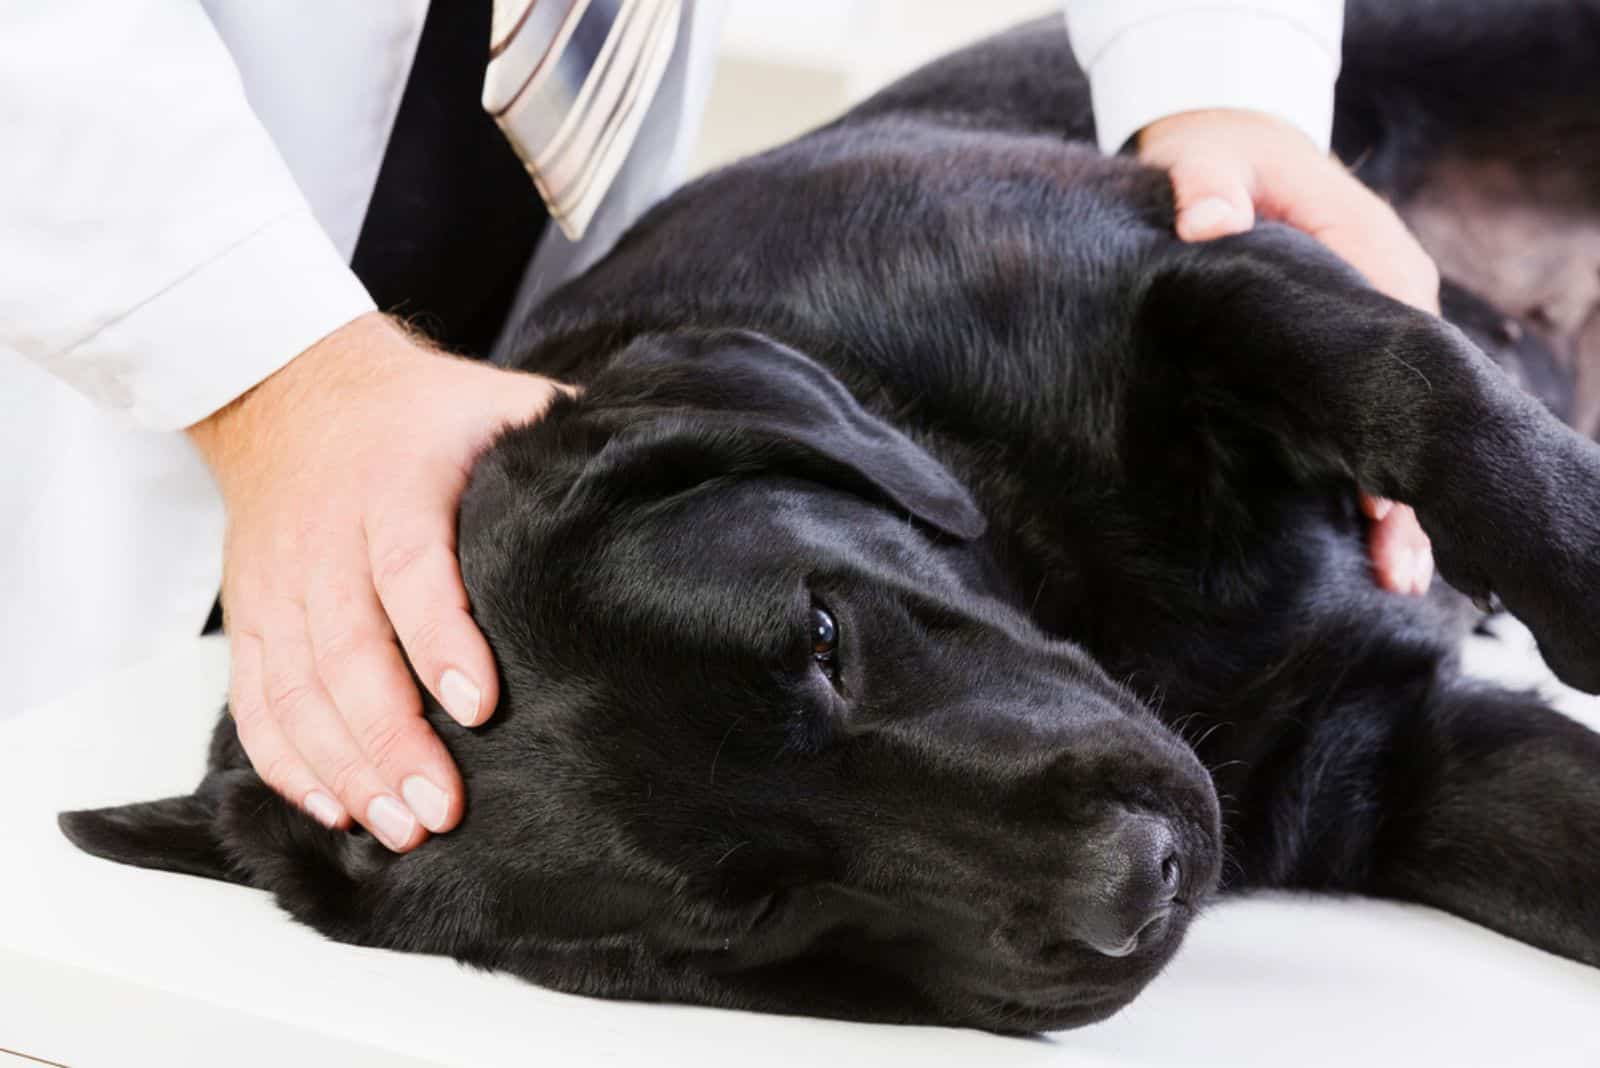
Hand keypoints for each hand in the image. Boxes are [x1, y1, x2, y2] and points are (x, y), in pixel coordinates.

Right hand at [187, 313, 568, 850]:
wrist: (292, 389)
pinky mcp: (251, 615)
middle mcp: (327, 538)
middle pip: (347, 649)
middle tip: (441, 807)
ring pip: (296, 686)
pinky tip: (335, 808)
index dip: (441, 638)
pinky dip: (286, 761)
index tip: (479, 706)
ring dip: (343, 764)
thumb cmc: (422, 412)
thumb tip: (658, 464)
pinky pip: (256, 698)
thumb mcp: (497, 403)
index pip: (410, 567)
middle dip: (391, 737)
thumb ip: (564, 438)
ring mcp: (279, 582)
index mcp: (396, 484)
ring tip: (398, 826)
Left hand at [1138, 108, 1438, 595]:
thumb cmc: (1219, 157)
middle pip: (1412, 408)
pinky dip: (1368, 479)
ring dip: (1396, 502)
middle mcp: (1389, 300)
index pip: (1399, 352)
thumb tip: (1204, 223)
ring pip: (1395, 428)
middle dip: (1408, 488)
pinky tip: (1362, 547)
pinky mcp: (1341, 358)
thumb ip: (1206, 188)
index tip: (1382, 496)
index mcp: (1371, 254)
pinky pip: (1365, 424)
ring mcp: (1370, 336)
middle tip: (1398, 570)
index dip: (1391, 427)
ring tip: (1394, 583)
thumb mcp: (1206, 161)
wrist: (1226, 146)